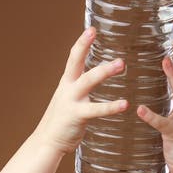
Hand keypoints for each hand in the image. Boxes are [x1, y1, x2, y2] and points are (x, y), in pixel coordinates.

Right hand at [34, 27, 127, 154]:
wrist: (47, 142)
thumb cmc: (62, 121)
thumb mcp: (69, 99)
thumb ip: (80, 88)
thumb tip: (94, 79)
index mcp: (67, 83)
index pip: (74, 57)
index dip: (82, 43)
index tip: (91, 29)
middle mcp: (68, 88)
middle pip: (75, 61)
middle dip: (84, 46)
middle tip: (95, 32)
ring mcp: (71, 101)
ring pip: (88, 81)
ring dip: (104, 71)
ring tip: (121, 64)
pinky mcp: (77, 116)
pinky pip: (96, 109)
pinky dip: (111, 106)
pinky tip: (125, 104)